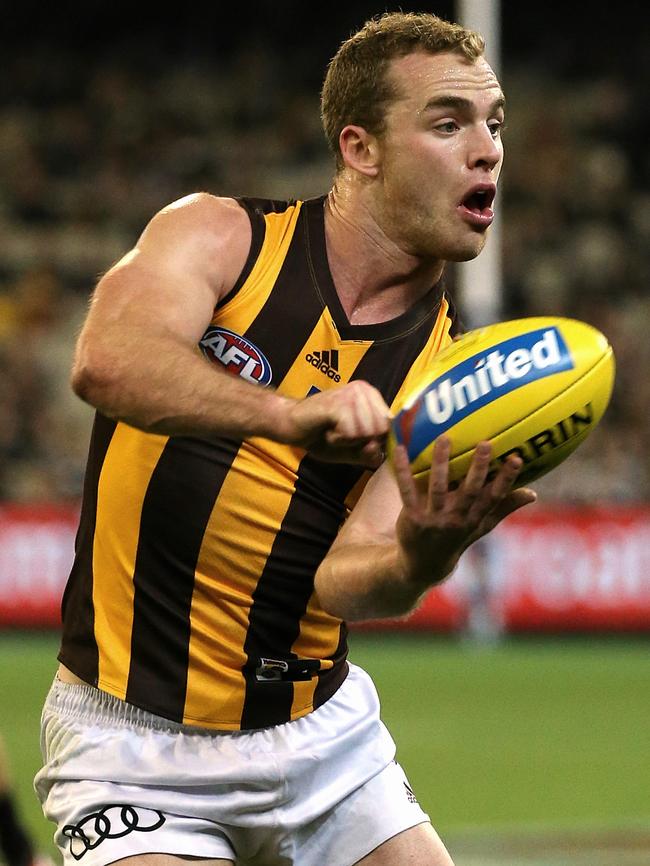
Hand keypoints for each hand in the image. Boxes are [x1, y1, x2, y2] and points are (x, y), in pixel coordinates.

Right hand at [285, 381, 390, 466]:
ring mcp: (352, 394)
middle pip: (381, 431)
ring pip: (367, 433)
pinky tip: (327, 430)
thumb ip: (370, 454)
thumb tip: (378, 451)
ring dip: (348, 441)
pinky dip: (338, 439)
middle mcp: (365, 390)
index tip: (353, 436)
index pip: (390, 427)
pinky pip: (352, 433)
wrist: (289, 424)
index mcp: (372, 396)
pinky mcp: (339, 403)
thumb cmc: (320, 436)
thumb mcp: (351, 450)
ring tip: (332, 430)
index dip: (374, 441)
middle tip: (340, 432)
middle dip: (361, 441)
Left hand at [392, 436, 535, 583]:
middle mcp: (456, 519)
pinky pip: (407, 491)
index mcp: (474, 518)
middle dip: (478, 468)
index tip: (517, 458)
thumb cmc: (457, 538)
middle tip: (485, 443)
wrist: (423, 564)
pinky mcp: (411, 517)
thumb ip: (505, 507)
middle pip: (469, 491)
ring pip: (438, 488)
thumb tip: (532, 493)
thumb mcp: (482, 526)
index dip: (506, 479)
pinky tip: (401, 450)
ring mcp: (433, 518)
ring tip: (444, 439)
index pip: (494, 497)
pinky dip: (403, 471)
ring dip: (441, 463)